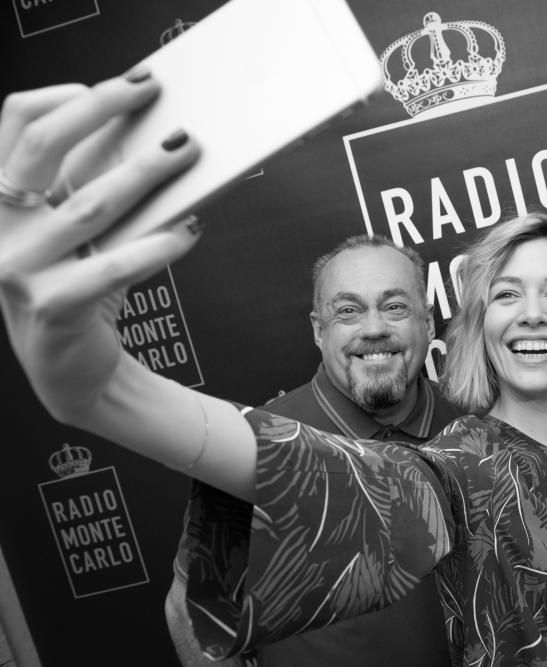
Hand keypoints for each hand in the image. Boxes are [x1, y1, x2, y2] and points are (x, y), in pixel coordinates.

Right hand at [0, 70, 200, 424]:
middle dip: (103, 112)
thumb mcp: (79, 231)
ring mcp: (17, 268)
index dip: (71, 95)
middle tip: (157, 97)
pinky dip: (158, 243)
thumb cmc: (82, 287)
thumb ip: (94, 185)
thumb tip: (153, 132)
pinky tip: (190, 229)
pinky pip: (115, 265)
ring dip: (146, 172)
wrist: (73, 372)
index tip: (130, 86)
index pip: (16, 120)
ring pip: (90, 204)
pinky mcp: (53, 306)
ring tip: (187, 153)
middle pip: (41, 147)